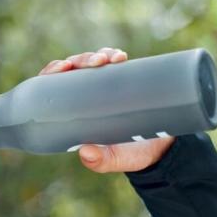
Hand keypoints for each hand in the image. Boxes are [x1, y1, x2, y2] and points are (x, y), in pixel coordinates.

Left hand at [38, 47, 175, 172]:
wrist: (164, 146)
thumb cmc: (133, 154)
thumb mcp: (117, 159)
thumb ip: (102, 161)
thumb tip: (85, 152)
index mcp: (71, 116)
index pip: (51, 89)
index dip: (51, 74)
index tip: (62, 68)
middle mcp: (82, 99)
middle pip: (70, 72)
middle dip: (79, 61)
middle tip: (94, 63)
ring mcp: (99, 87)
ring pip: (89, 64)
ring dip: (96, 56)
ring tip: (109, 60)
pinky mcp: (117, 80)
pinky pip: (110, 62)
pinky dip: (112, 56)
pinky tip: (119, 57)